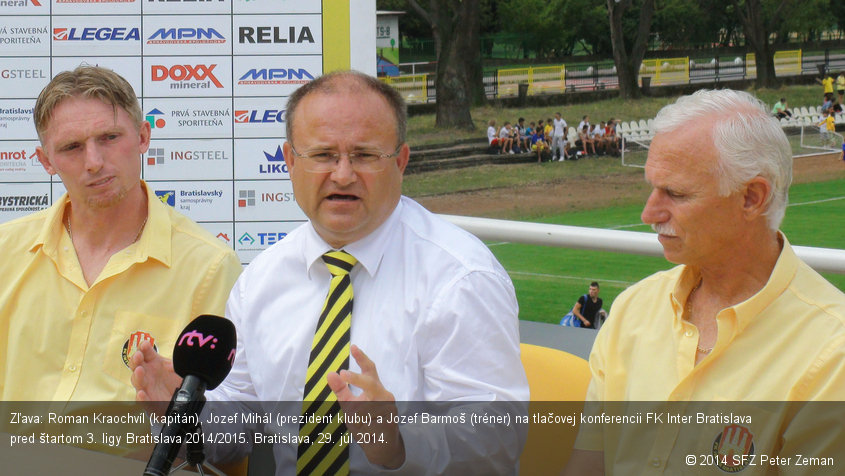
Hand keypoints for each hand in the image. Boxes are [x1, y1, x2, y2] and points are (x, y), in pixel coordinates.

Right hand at [129, 340, 182, 414]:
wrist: (180, 398)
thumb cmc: (175, 380)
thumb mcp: (178, 366)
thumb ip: (178, 358)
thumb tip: (185, 349)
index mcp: (154, 363)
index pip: (145, 353)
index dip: (143, 348)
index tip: (145, 344)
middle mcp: (147, 374)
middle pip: (137, 365)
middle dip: (136, 360)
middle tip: (139, 355)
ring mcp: (146, 387)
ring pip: (137, 381)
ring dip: (138, 376)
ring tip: (140, 370)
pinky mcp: (148, 401)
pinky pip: (143, 400)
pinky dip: (141, 397)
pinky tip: (142, 393)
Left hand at [327, 345, 404, 468]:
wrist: (381, 445)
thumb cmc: (365, 422)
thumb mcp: (349, 405)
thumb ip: (341, 390)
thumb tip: (330, 373)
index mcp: (374, 387)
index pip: (369, 369)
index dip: (362, 358)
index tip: (353, 347)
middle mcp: (383, 394)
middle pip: (371, 382)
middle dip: (357, 378)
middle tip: (343, 374)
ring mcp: (389, 407)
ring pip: (370, 404)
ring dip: (360, 411)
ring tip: (358, 418)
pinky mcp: (390, 421)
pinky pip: (374, 420)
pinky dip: (367, 424)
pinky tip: (366, 429)